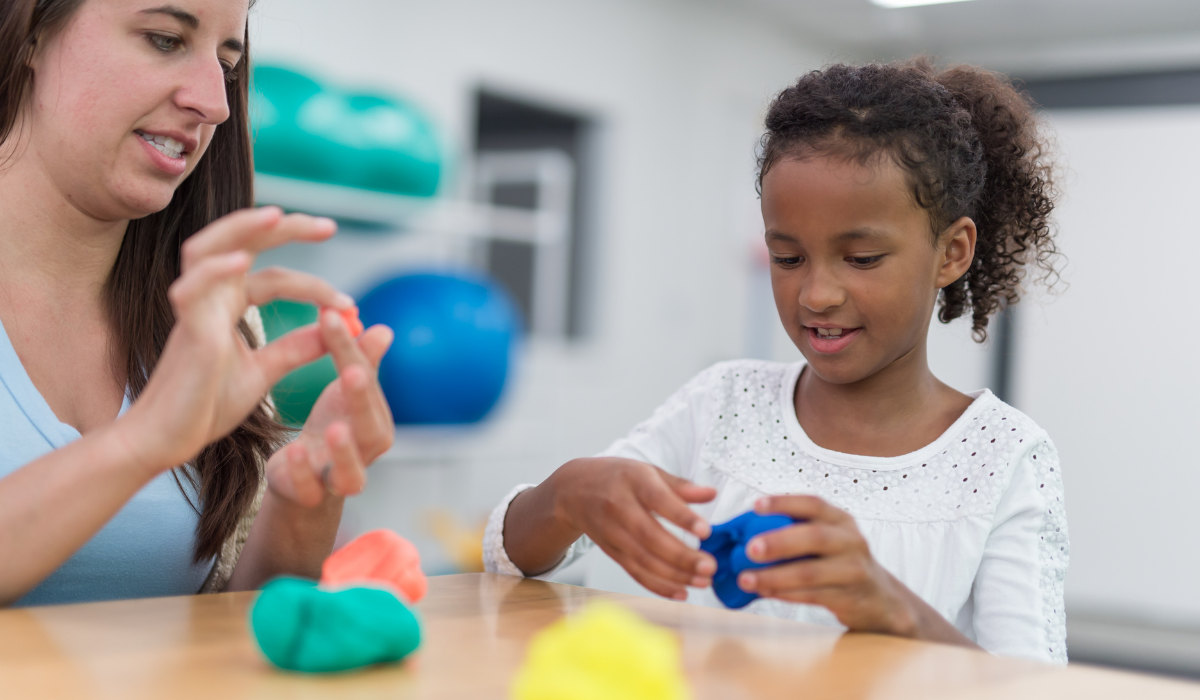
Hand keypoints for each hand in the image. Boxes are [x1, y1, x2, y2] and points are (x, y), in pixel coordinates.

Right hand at [122, 207, 351, 472]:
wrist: (168, 440)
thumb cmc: (205, 406)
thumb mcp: (264, 372)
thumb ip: (296, 348)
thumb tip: (335, 328)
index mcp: (227, 306)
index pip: (274, 277)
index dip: (314, 287)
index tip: (350, 305)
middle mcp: (209, 298)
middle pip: (241, 242)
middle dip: (284, 228)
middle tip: (328, 226)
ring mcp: (193, 310)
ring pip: (207, 248)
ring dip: (241, 228)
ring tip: (278, 216)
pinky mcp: (185, 331)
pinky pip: (192, 289)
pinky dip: (216, 270)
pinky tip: (242, 261)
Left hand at [265, 310, 394, 506]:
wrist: (306, 479)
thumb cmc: (332, 427)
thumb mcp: (344, 394)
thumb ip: (360, 362)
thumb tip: (383, 329)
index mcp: (377, 420)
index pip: (365, 381)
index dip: (351, 350)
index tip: (331, 317)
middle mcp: (367, 451)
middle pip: (371, 427)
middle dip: (362, 400)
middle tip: (351, 371)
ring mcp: (342, 477)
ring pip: (352, 471)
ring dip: (343, 450)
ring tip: (333, 428)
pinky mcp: (312, 496)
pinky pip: (311, 489)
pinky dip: (304, 472)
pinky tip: (293, 450)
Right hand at [548, 457, 717, 599]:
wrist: (572, 490)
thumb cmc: (617, 478)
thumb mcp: (647, 471)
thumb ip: (680, 485)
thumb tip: (711, 494)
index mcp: (633, 480)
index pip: (658, 500)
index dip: (681, 517)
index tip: (706, 531)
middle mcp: (619, 507)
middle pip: (650, 536)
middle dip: (681, 556)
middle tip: (709, 567)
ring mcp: (613, 532)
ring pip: (643, 559)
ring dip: (674, 575)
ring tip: (702, 581)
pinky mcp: (611, 551)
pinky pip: (634, 572)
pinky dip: (657, 585)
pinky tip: (681, 592)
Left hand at [735, 495, 918, 635]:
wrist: (879, 599)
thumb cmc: (837, 562)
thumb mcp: (827, 539)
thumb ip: (796, 531)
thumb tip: (742, 534)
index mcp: (841, 520)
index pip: (813, 503)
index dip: (784, 502)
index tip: (755, 505)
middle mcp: (851, 540)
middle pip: (814, 537)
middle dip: (779, 542)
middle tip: (749, 549)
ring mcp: (853, 569)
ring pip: (810, 572)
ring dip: (775, 576)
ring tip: (746, 579)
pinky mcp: (850, 597)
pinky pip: (812, 595)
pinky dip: (785, 594)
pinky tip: (764, 592)